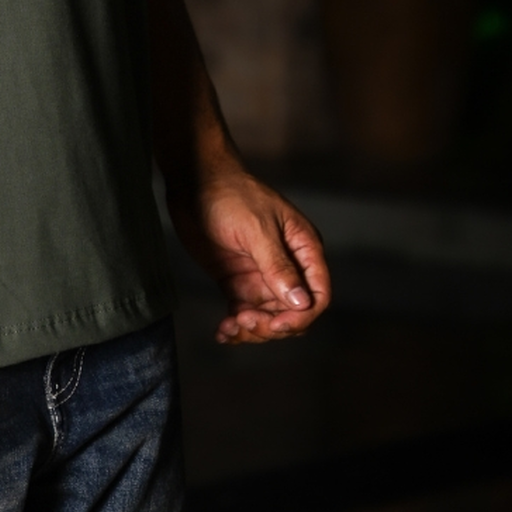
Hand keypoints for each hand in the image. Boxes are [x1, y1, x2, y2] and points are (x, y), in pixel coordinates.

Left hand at [168, 160, 331, 344]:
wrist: (193, 180)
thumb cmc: (230, 193)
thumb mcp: (256, 228)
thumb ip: (278, 266)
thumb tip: (302, 303)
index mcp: (303, 248)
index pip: (318, 294)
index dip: (301, 316)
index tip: (276, 324)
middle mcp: (287, 266)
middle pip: (293, 312)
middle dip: (272, 325)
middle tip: (244, 322)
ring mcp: (262, 274)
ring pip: (269, 318)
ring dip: (253, 330)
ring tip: (229, 327)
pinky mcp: (238, 280)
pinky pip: (244, 312)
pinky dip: (236, 326)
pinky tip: (222, 332)